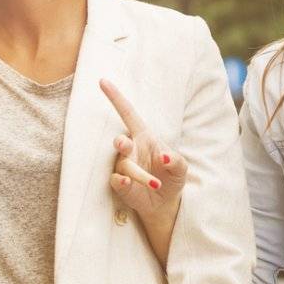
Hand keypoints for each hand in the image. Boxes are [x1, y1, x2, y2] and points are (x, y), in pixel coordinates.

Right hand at [101, 79, 187, 262]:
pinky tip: (128, 183)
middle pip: (120, 141)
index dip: (116, 98)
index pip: (128, 114)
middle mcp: (130, 149)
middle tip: (123, 144)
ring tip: (156, 184)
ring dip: (139, 174)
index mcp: (144, 137)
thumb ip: (176, 160)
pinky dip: (122, 181)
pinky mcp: (120, 184)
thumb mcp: (181, 168)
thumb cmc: (171, 176)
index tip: (103, 82)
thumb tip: (164, 156)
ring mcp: (123, 166)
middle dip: (121, 143)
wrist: (165, 202)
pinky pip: (116, 180)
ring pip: (123, 165)